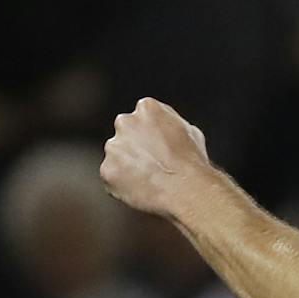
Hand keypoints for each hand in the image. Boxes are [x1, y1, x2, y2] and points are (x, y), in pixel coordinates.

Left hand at [101, 98, 212, 218]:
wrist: (185, 189)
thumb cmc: (192, 163)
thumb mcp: (190, 131)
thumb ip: (169, 124)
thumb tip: (164, 128)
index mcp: (146, 108)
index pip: (141, 119)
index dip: (150, 136)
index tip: (158, 150)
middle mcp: (125, 122)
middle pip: (124, 135)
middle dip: (134, 148)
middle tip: (151, 165)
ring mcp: (113, 146)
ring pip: (116, 157)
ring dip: (126, 166)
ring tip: (149, 180)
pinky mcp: (106, 170)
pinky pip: (111, 177)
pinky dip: (121, 185)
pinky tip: (141, 190)